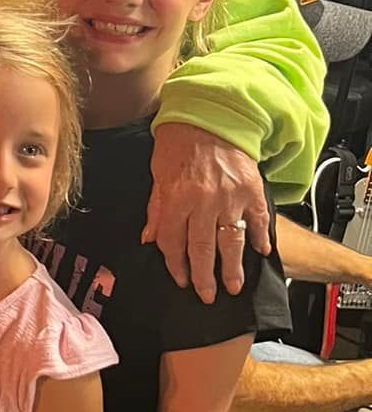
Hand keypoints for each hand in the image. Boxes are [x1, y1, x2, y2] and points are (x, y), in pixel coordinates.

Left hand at [144, 123, 268, 303]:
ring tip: (233, 286)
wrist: (208, 116)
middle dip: (204, 276)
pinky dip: (261, 238)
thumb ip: (156, 209)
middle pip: (202, 248)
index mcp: (177, 198)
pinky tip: (261, 252)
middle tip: (207, 295)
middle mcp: (203, 201)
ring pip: (231, 241)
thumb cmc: (178, 144)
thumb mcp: (158, 176)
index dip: (176, 265)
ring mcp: (230, 197)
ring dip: (232, 267)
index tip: (181, 280)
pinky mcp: (251, 190)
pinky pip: (258, 220)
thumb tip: (149, 238)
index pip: (173, 242)